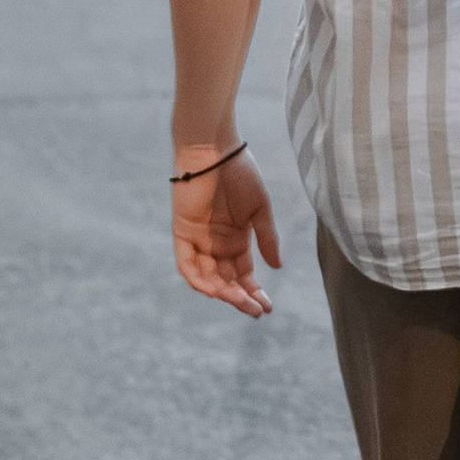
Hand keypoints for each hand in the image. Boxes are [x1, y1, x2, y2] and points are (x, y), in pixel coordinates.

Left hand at [172, 142, 281, 318]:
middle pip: (227, 280)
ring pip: (208, 277)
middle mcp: (217, 244)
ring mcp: (199, 239)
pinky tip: (213, 290)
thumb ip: (266, 237)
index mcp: (237, 239)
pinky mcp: (182, 232)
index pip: (244, 274)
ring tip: (240, 301)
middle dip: (240, 297)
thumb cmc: (240, 172)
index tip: (267, 307)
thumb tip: (277, 267)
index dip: (254, 291)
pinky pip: (187, 263)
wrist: (214, 148)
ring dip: (223, 292)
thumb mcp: (260, 208)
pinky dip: (197, 278)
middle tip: (255, 310)